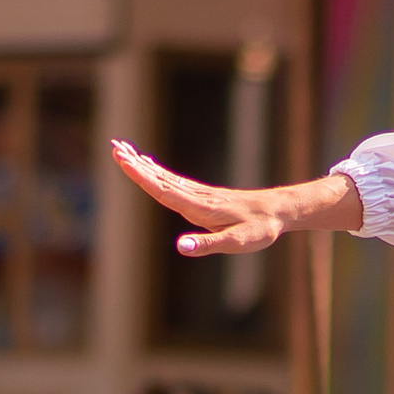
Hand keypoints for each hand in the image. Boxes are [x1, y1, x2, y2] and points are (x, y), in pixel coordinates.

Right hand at [110, 136, 363, 257]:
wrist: (280, 211)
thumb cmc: (260, 229)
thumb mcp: (237, 243)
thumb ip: (207, 245)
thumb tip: (180, 247)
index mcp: (199, 207)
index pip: (163, 189)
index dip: (141, 176)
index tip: (123, 159)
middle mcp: (196, 198)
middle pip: (159, 178)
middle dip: (135, 164)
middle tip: (113, 147)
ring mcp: (200, 195)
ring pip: (165, 177)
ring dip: (143, 164)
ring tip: (123, 150)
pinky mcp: (204, 196)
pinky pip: (175, 181)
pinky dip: (157, 172)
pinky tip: (150, 165)